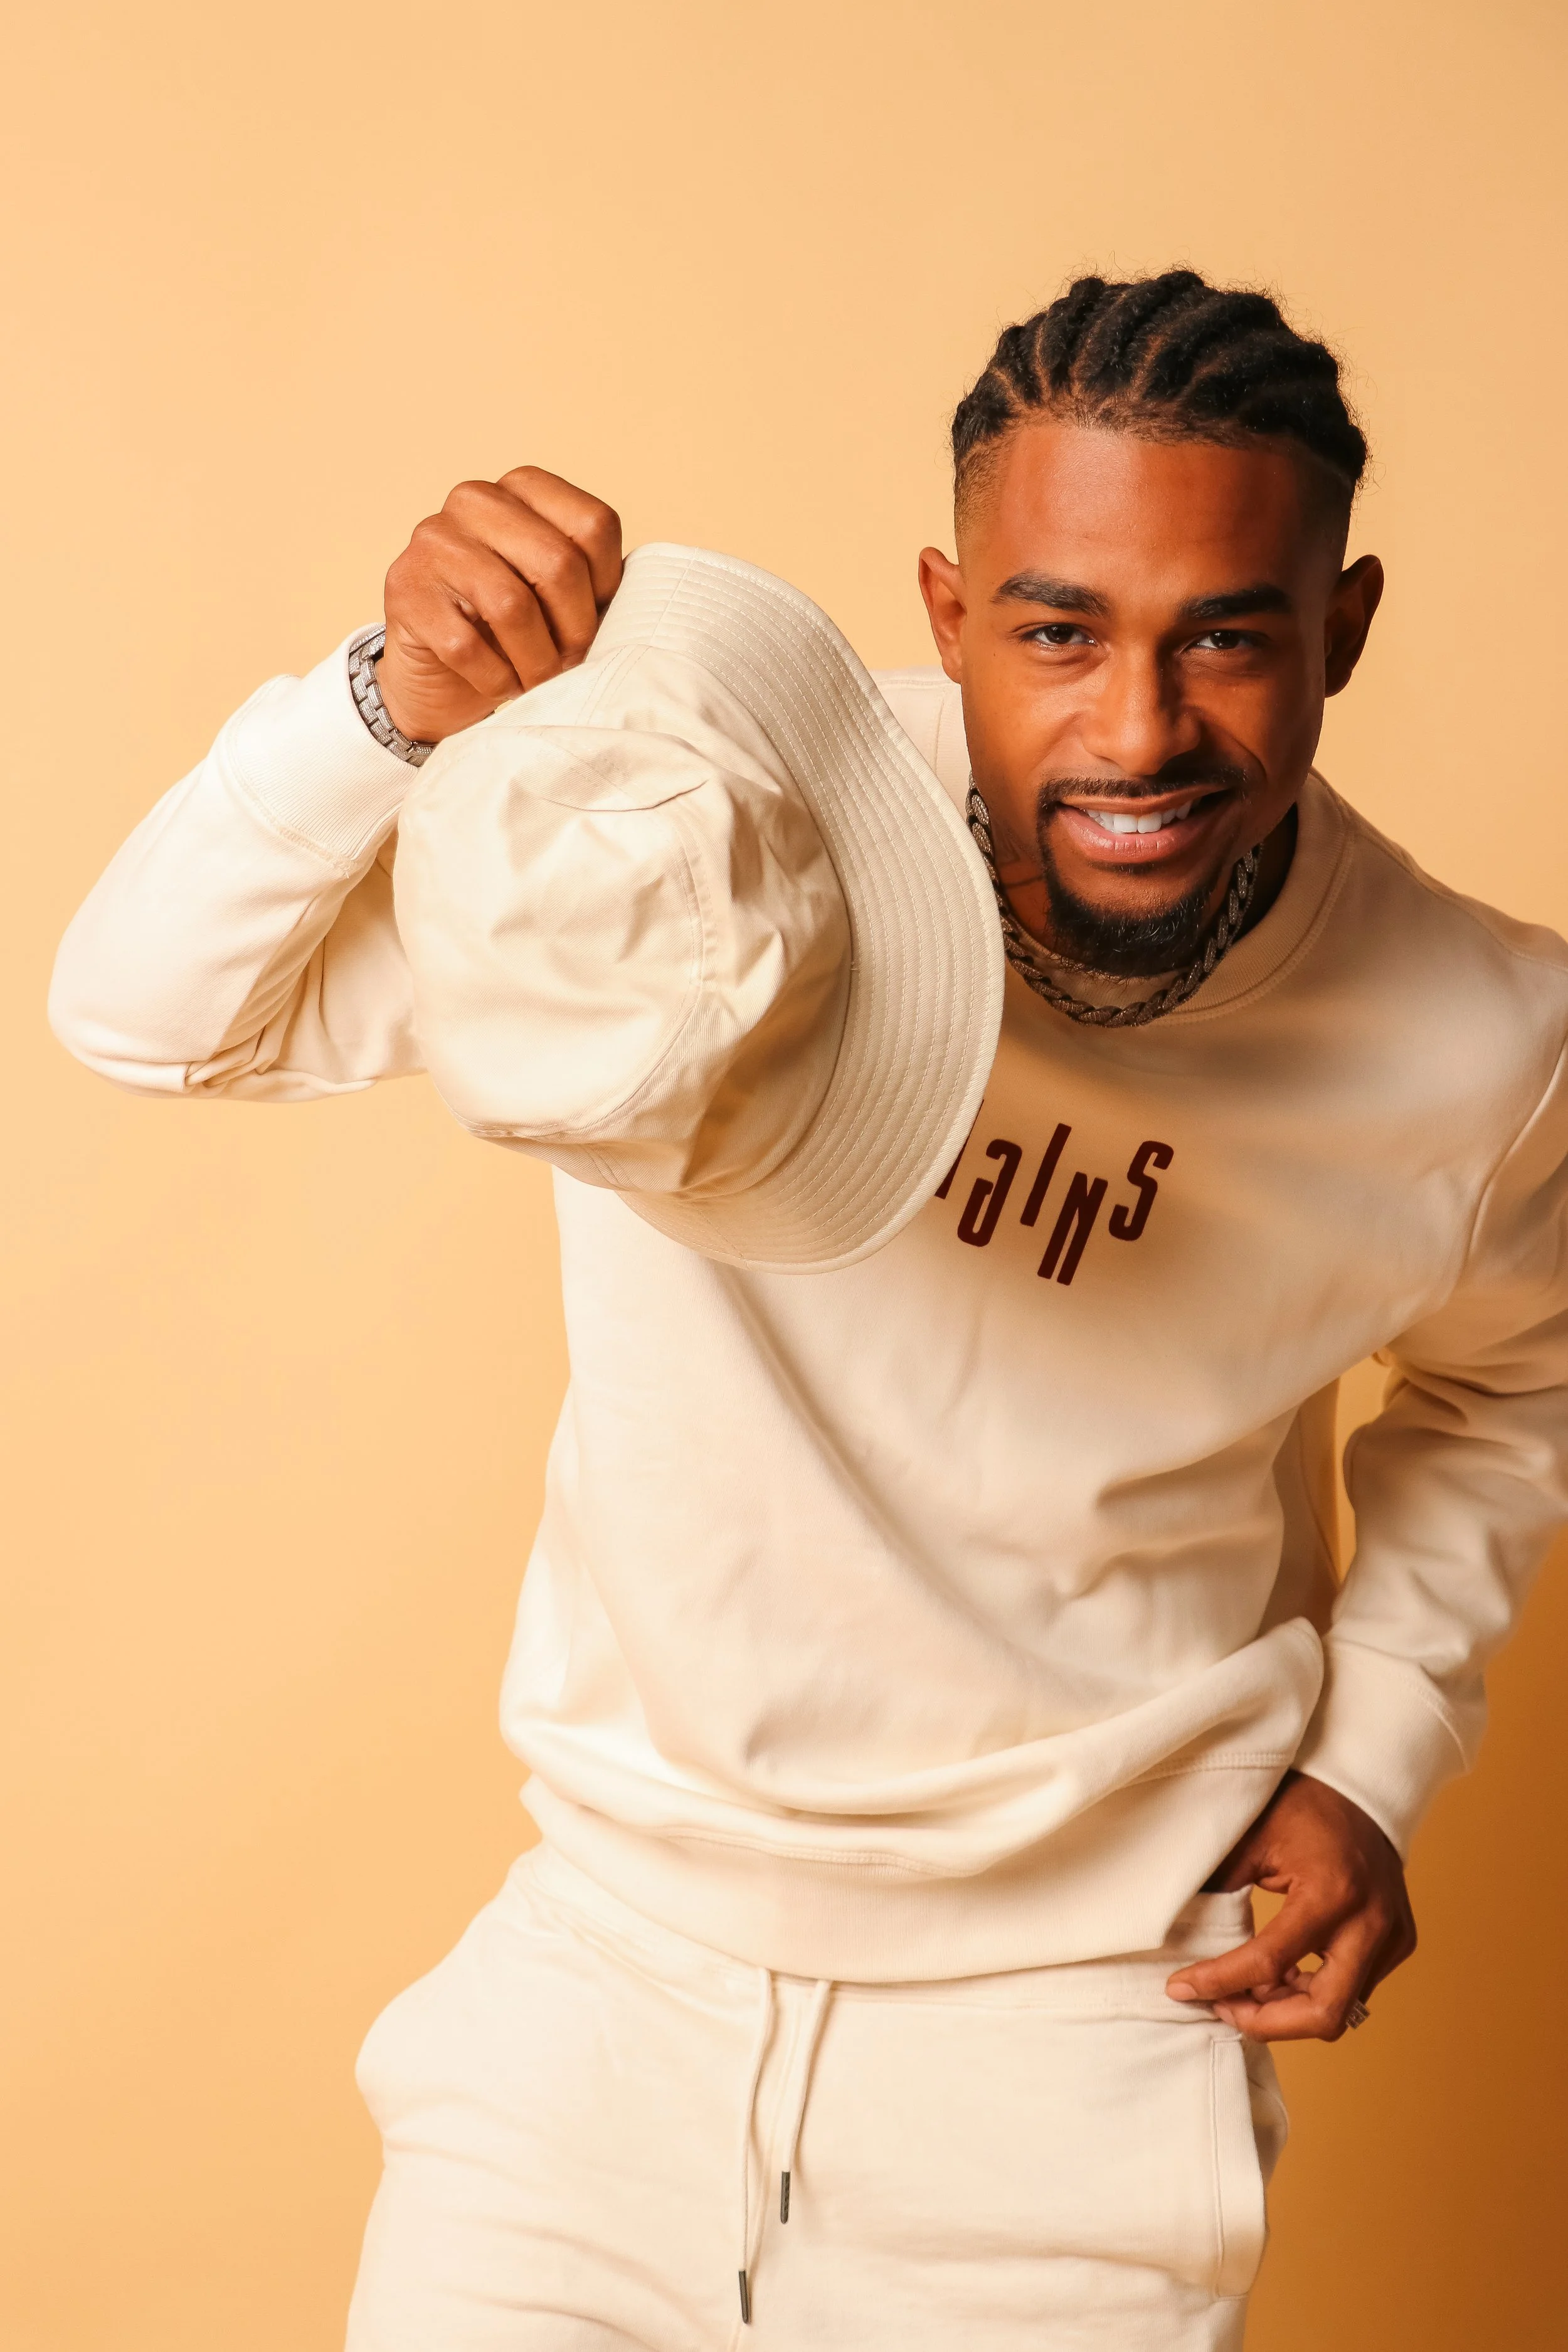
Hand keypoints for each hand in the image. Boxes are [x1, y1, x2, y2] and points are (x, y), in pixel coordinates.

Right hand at [378, 467, 622, 743]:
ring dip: (535, 661)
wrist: (441, 680)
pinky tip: (498, 686)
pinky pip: (466, 644)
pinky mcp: (404, 587)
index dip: (606, 588)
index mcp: (524, 489)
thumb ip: (594, 583)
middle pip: (557, 563)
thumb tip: (640, 608)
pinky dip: (494, 680)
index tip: (597, 626)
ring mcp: (433, 539)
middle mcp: (475, 499)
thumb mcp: (564, 600)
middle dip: (574, 632)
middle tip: (570, 666)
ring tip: (538, 683)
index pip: (594, 526)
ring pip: (511, 605)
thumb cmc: (515, 635)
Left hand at [1165, 1771, 1415, 2040]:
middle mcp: (1371, 1923)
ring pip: (1341, 2011)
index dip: (1220, 1981)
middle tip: (1220, 2008)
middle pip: (1324, 2014)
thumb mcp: (1251, 1839)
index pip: (1270, 1960)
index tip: (1181, 1988)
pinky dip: (1312, 1992)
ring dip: (1288, 2010)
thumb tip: (1176, 1933)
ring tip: (1245, 1988)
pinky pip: (1354, 1990)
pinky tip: (1280, 1975)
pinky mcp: (1398, 1944)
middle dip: (1266, 2022)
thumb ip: (1220, 1889)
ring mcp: (1392, 1937)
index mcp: (1332, 1892)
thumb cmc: (1303, 1806)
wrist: (1362, 1789)